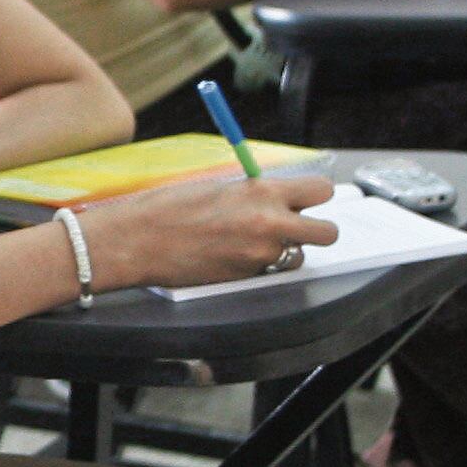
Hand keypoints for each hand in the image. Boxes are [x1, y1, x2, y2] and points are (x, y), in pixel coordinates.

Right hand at [78, 174, 338, 291]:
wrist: (138, 241)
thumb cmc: (169, 209)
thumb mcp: (219, 187)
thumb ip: (255, 193)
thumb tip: (277, 197)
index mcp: (263, 193)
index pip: (321, 190)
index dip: (314, 195)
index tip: (304, 198)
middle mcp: (270, 225)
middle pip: (327, 231)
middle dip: (315, 229)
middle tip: (295, 226)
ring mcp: (260, 256)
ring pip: (299, 257)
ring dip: (286, 250)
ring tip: (255, 242)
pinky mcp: (247, 279)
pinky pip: (270, 272)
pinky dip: (261, 265)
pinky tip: (235, 255)